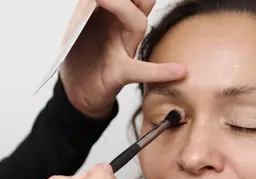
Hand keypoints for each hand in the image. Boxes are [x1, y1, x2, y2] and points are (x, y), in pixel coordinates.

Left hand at [60, 0, 186, 117]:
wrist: (78, 92)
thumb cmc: (82, 57)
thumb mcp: (78, 25)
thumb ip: (84, 8)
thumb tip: (85, 0)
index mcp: (113, 13)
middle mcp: (124, 28)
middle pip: (143, 0)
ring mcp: (124, 49)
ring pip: (138, 23)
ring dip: (123, 9)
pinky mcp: (121, 73)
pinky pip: (141, 71)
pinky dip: (159, 72)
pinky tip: (177, 71)